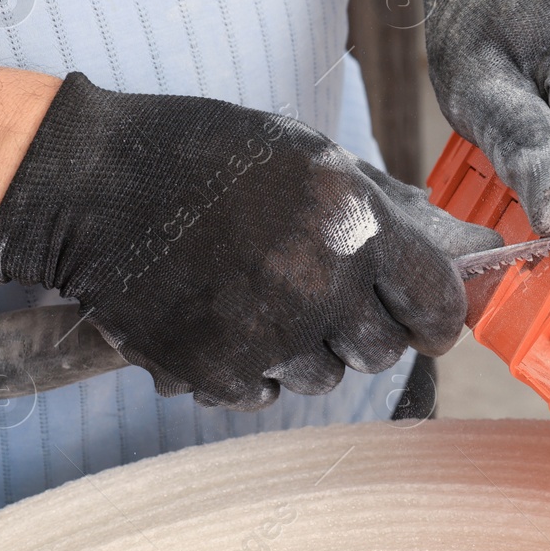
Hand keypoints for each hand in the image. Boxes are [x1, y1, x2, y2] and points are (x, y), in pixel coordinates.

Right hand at [0, 74, 501, 409]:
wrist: (93, 185)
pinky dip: (252, 368)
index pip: (437, 304)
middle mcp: (320, 284)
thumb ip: (380, 212)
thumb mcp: (310, 156)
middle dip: (365, 332)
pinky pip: (265, 394)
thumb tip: (456, 254)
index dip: (438, 320)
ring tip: (261, 298)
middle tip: (326, 300)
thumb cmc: (207, 158)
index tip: (428, 325)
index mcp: (354, 223)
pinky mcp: (217, 370)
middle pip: (383, 351)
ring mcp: (267, 334)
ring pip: (325, 378)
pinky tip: (224, 318)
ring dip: (306, 350)